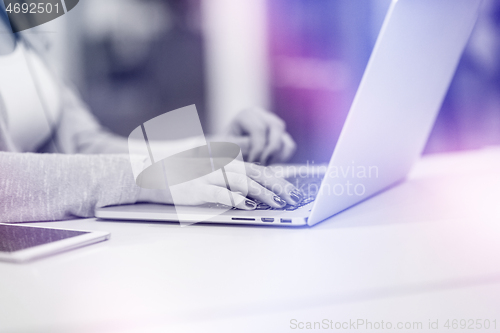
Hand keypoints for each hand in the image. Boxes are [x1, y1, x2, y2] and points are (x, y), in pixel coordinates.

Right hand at [138, 162, 303, 209]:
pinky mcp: (197, 189)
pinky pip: (219, 193)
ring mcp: (209, 176)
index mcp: (225, 163)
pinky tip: (246, 205)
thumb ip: (230, 178)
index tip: (291, 190)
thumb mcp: (211, 173)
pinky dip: (234, 198)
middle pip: (255, 175)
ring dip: (261, 193)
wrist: (155, 176)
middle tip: (293, 197)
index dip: (276, 179)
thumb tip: (251, 192)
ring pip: (241, 182)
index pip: (257, 170)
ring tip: (276, 203)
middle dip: (276, 186)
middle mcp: (220, 167)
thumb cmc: (185, 177)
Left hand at [223, 108, 295, 164]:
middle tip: (261, 164)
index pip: (259, 128)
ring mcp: (273, 125)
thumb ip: (238, 145)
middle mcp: (262, 116)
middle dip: (270, 150)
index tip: (251, 162)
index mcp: (247, 115)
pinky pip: (289, 146)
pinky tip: (269, 164)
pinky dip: (282, 157)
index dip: (257, 148)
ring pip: (284, 137)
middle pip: (276, 128)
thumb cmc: (222, 150)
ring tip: (262, 165)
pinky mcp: (281, 137)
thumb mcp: (224, 147)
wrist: (225, 157)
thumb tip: (253, 144)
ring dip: (276, 155)